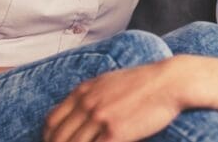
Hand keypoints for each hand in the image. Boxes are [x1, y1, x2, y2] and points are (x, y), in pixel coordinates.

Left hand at [43, 58, 183, 141]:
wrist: (169, 82)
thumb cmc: (144, 82)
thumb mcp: (109, 81)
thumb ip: (90, 95)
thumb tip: (78, 111)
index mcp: (84, 91)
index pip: (52, 121)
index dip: (48, 138)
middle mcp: (88, 104)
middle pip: (59, 137)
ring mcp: (100, 118)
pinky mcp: (115, 133)